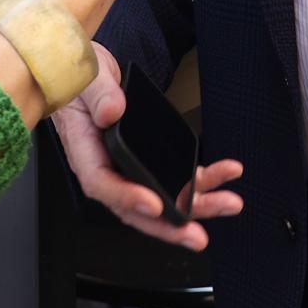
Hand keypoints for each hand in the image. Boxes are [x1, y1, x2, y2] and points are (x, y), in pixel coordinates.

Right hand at [52, 45, 244, 249]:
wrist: (88, 71)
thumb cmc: (79, 78)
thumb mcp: (86, 77)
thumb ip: (99, 93)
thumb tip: (112, 112)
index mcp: (84, 149)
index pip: (102, 184)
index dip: (128, 199)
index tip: (154, 205)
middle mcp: (108, 165)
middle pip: (137, 206)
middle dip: (169, 225)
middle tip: (195, 235)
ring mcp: (130, 166)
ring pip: (163, 196)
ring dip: (197, 204)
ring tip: (227, 202)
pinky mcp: (148, 158)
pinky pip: (174, 177)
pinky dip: (201, 180)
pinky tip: (223, 174)